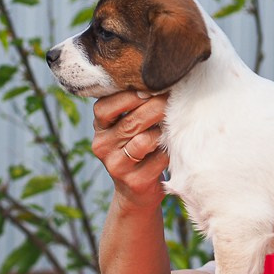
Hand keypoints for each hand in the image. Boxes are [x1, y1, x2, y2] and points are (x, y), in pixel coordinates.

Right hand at [92, 91, 169, 207]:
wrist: (137, 191)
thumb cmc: (138, 148)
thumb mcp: (128, 127)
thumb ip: (135, 107)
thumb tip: (161, 82)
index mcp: (100, 128)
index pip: (105, 107)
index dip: (129, 95)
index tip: (152, 87)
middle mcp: (102, 146)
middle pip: (130, 122)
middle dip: (155, 107)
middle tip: (172, 99)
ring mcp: (116, 166)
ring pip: (144, 140)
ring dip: (162, 130)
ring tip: (172, 125)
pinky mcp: (135, 181)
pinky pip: (157, 159)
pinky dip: (169, 150)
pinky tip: (173, 147)